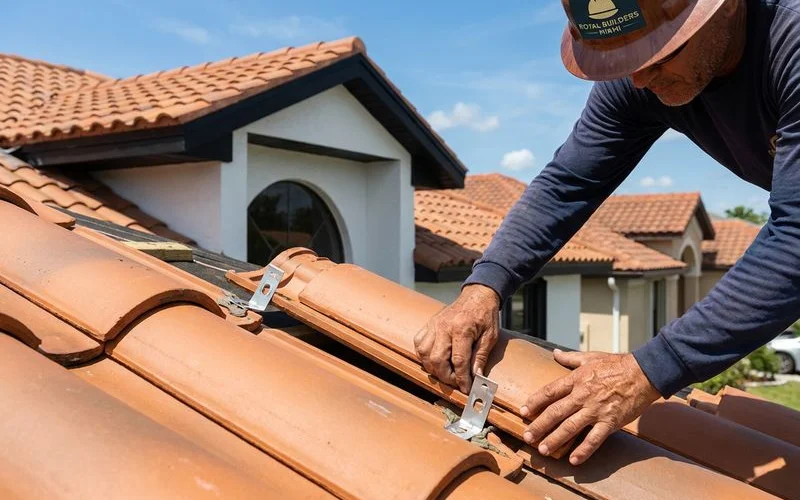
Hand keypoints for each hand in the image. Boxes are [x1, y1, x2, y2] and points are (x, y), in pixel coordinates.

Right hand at [414, 284, 500, 392]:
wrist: (477, 295)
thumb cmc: (485, 315)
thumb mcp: (490, 336)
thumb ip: (480, 357)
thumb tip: (476, 377)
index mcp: (462, 328)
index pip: (458, 361)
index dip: (462, 378)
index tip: (466, 388)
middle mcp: (444, 326)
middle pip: (437, 359)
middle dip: (445, 376)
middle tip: (456, 382)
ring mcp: (434, 324)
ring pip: (423, 353)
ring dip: (433, 367)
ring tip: (446, 371)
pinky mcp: (429, 324)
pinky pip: (418, 343)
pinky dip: (424, 355)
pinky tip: (435, 359)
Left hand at [520, 350, 660, 464]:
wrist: (644, 373)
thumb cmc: (616, 364)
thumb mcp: (590, 357)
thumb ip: (570, 358)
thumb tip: (555, 353)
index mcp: (576, 380)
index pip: (549, 392)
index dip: (534, 402)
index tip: (523, 411)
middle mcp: (582, 396)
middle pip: (555, 412)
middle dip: (539, 425)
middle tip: (527, 436)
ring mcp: (596, 410)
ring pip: (570, 428)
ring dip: (555, 440)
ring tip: (542, 449)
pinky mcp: (610, 422)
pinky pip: (594, 439)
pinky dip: (583, 451)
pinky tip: (573, 460)